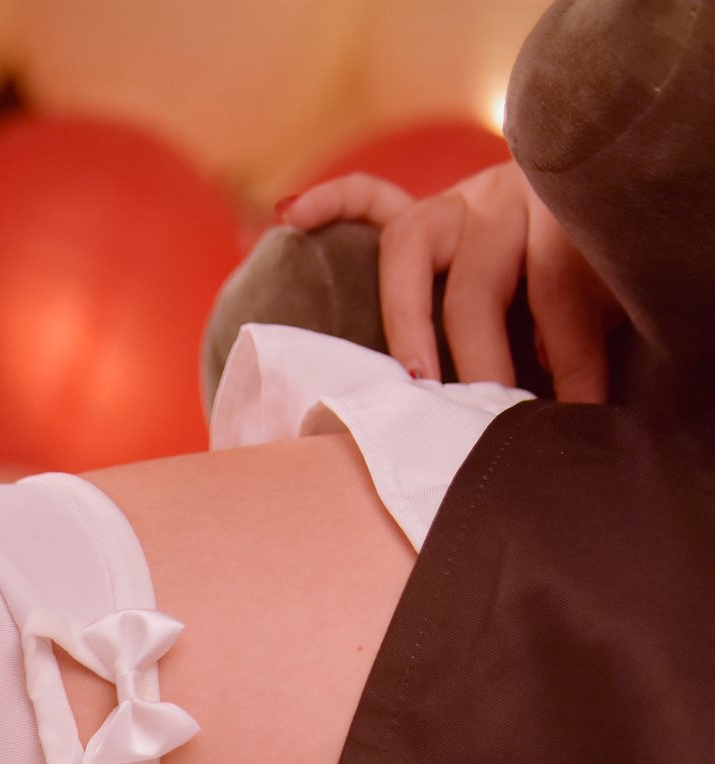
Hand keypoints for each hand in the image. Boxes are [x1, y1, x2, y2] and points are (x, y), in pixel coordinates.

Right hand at [274, 158, 625, 404]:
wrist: (603, 198)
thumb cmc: (605, 274)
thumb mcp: (616, 297)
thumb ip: (591, 331)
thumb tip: (563, 396)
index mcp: (562, 211)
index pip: (560, 285)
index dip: (575, 360)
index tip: (578, 418)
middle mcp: (503, 198)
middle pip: (476, 282)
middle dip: (482, 362)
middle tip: (486, 420)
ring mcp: (457, 201)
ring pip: (410, 245)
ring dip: (407, 320)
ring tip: (412, 378)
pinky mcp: (423, 210)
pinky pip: (368, 198)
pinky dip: (330, 202)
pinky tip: (291, 217)